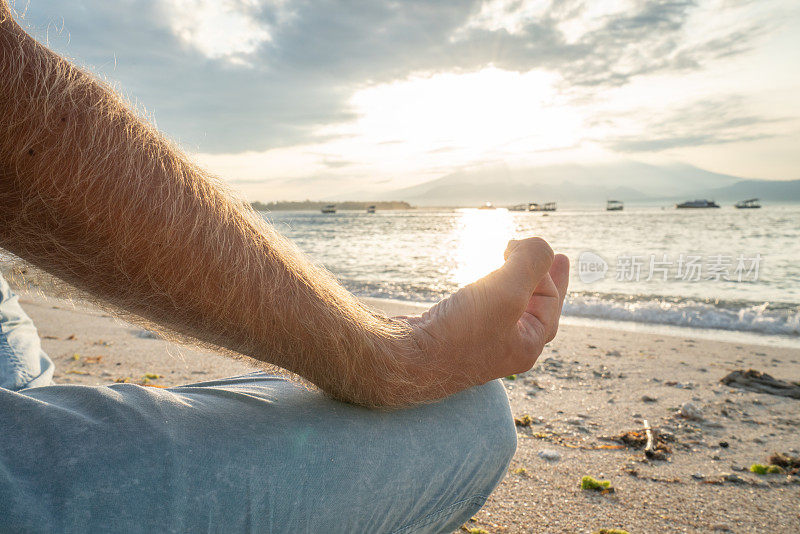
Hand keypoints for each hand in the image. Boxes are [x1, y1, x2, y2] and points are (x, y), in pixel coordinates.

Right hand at [395, 237, 568, 400]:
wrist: (404, 360)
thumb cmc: (457, 333)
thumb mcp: (506, 293)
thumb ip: (531, 264)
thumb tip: (541, 246)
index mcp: (526, 346)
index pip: (549, 299)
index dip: (542, 267)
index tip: (515, 245)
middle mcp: (505, 349)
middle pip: (536, 308)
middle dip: (544, 280)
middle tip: (560, 259)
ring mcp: (478, 345)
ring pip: (506, 307)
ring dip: (513, 282)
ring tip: (512, 264)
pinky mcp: (453, 337)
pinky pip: (481, 310)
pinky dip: (486, 291)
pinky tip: (477, 286)